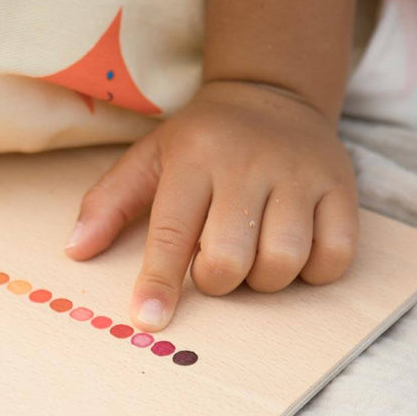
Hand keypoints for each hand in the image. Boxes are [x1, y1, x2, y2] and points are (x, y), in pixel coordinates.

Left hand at [64, 80, 359, 331]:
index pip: (171, 233)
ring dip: (264, 279)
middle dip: (218, 280)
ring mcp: (300, 175)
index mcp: (193, 160)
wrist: (271, 94)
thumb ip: (109, 202)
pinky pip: (335, 256)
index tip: (149, 320)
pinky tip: (295, 251)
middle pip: (230, 258)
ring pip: (284, 262)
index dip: (159, 283)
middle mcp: (248, 165)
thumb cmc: (201, 140)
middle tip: (216, 263)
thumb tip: (75, 251)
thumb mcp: (148, 157)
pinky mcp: (341, 187)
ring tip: (255, 255)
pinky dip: (313, 270)